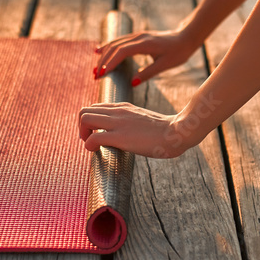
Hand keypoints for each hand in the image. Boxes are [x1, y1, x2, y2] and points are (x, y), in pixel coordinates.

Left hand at [78, 102, 198, 157]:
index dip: (90, 122)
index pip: (94, 107)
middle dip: (81, 127)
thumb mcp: (144, 119)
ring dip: (82, 134)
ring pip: (84, 118)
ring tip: (92, 145)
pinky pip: (93, 139)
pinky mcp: (120, 137)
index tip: (96, 134)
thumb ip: (131, 121)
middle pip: (84, 110)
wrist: (177, 132)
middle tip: (90, 140)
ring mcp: (118, 123)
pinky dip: (89, 146)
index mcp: (123, 107)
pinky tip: (98, 152)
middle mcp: (117, 111)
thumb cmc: (166, 130)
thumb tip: (127, 132)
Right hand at [94, 28, 199, 85]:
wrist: (186, 37)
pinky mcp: (138, 37)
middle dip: (103, 61)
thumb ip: (148, 73)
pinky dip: (109, 47)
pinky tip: (100, 51)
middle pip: (115, 47)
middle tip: (95, 76)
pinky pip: (120, 41)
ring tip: (96, 68)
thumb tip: (132, 83)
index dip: (109, 63)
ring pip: (115, 43)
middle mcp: (138, 37)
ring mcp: (138, 36)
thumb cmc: (178, 52)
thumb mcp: (164, 65)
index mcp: (144, 44)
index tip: (101, 74)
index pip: (121, 52)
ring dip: (104, 55)